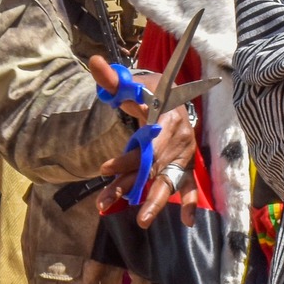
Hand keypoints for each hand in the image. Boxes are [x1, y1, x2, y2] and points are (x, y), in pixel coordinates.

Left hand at [84, 56, 198, 227]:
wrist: (173, 95)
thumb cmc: (151, 91)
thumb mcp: (132, 83)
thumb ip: (111, 78)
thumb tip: (93, 61)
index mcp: (165, 119)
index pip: (145, 143)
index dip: (126, 157)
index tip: (103, 168)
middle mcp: (177, 140)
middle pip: (154, 166)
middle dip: (133, 185)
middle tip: (111, 202)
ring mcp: (183, 155)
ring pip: (168, 180)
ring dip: (155, 201)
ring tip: (142, 220)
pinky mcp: (186, 165)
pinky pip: (190, 185)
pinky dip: (190, 202)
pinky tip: (187, 221)